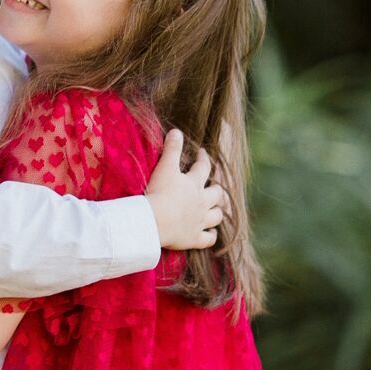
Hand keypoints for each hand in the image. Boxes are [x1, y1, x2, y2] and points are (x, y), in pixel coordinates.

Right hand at [143, 129, 223, 250]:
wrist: (153, 222)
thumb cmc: (158, 193)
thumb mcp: (164, 167)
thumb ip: (171, 149)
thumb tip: (177, 131)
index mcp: (194, 184)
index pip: (203, 167)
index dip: (204, 159)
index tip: (203, 153)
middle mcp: (201, 202)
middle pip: (217, 194)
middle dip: (216, 189)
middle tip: (212, 187)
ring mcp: (199, 221)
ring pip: (216, 216)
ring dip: (217, 212)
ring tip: (214, 209)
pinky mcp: (194, 238)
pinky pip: (208, 239)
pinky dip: (211, 236)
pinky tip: (210, 233)